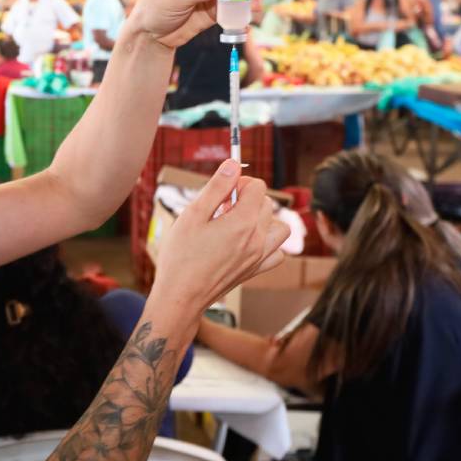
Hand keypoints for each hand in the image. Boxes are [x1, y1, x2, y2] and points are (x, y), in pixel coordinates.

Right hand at [150, 160, 288, 316]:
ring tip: (236, 223)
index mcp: (243, 222)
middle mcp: (258, 239)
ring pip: (278, 227)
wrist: (181, 295)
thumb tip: (233, 165)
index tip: (221, 191)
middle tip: (220, 208)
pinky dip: (268, 243)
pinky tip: (247, 243)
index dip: (238, 182)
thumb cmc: (181, 256)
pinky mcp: (256, 270)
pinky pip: (278, 252)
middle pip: (267, 203)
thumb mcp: (192, 215)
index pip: (257, 186)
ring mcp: (260, 257)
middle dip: (246, 198)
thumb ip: (216, 188)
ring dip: (262, 219)